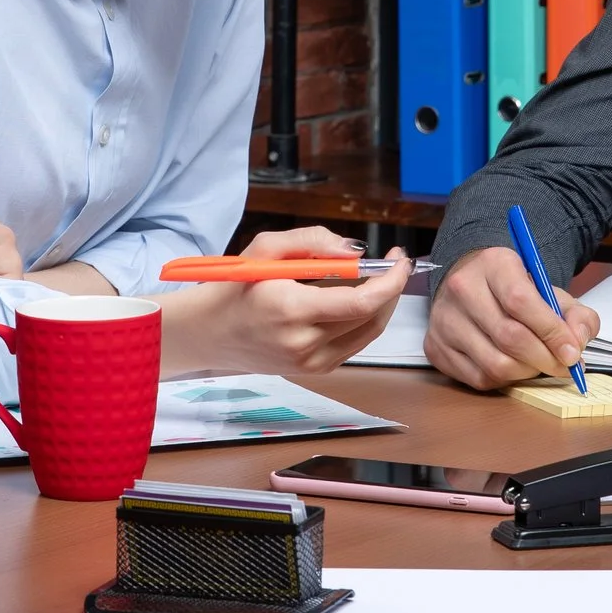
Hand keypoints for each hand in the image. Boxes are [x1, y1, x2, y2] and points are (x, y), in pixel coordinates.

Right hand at [163, 227, 410, 375]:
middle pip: (372, 317)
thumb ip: (313, 242)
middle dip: (391, 287)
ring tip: (376, 277)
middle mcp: (305, 343)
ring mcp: (311, 363)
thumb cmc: (236, 286)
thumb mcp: (266, 248)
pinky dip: (364, 320)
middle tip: (392, 262)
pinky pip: (355, 343)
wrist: (210, 332)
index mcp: (292, 310)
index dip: (391, 281)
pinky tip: (355, 300)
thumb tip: (355, 252)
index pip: (361, 302)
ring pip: (369, 332)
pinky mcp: (315, 370)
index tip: (401, 259)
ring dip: (381, 303)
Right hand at [423, 246, 599, 390]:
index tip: (572, 352)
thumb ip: (575, 314)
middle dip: (545, 359)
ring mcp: (444, 320)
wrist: (469, 285)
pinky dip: (504, 380)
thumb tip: (578, 341)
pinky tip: (512, 365)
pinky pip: (479, 378)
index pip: (521, 301)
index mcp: (493, 265)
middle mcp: (462, 288)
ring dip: (526, 372)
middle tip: (562, 365)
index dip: (551, 332)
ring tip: (537, 363)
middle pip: (510, 337)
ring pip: (495, 364)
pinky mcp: (435, 347)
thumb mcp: (548, 290)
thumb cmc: (511, 289)